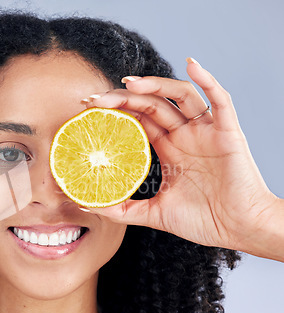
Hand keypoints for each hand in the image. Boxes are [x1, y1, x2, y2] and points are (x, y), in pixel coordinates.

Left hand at [82, 58, 283, 260]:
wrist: (240, 230)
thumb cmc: (203, 221)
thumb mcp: (154, 213)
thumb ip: (123, 209)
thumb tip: (89, 205)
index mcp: (169, 148)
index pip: (138, 120)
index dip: (115, 111)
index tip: (89, 108)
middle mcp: (185, 135)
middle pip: (151, 104)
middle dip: (123, 98)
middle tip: (96, 99)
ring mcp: (205, 132)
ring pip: (179, 96)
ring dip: (155, 85)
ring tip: (129, 83)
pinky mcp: (227, 133)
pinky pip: (220, 100)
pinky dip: (207, 80)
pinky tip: (191, 65)